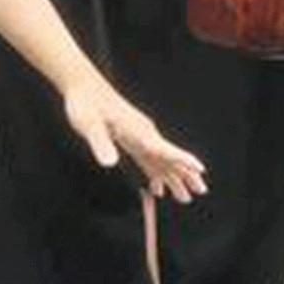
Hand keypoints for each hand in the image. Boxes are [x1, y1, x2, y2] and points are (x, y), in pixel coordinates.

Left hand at [61, 76, 207, 202]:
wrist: (82, 86)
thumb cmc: (85, 103)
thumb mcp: (89, 125)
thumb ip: (100, 143)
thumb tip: (110, 163)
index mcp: (137, 131)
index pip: (164, 148)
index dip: (182, 159)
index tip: (199, 169)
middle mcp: (143, 133)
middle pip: (169, 157)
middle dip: (186, 174)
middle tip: (201, 191)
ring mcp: (139, 136)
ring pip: (162, 161)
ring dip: (174, 179)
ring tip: (184, 198)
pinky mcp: (130, 139)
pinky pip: (149, 160)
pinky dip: (156, 175)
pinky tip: (157, 188)